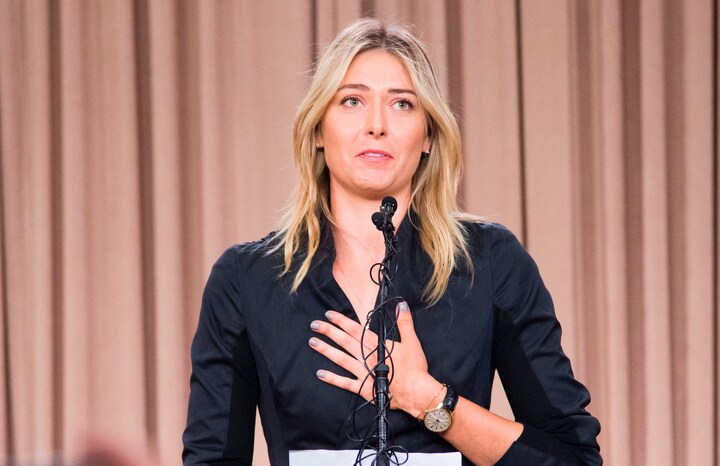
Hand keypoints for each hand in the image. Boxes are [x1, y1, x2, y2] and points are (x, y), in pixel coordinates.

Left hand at [308, 301, 441, 416]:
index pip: (356, 330)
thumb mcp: (412, 341)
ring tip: (312, 343)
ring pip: (341, 359)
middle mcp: (367, 357)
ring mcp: (364, 373)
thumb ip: (404, 322)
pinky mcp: (364, 388)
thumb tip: (401, 305)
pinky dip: (332, 378)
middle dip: (329, 332)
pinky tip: (320, 373)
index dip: (341, 321)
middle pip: (345, 341)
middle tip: (314, 325)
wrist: (416, 393)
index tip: (329, 314)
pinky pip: (345, 383)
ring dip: (326, 350)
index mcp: (377, 345)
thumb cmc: (415, 368)